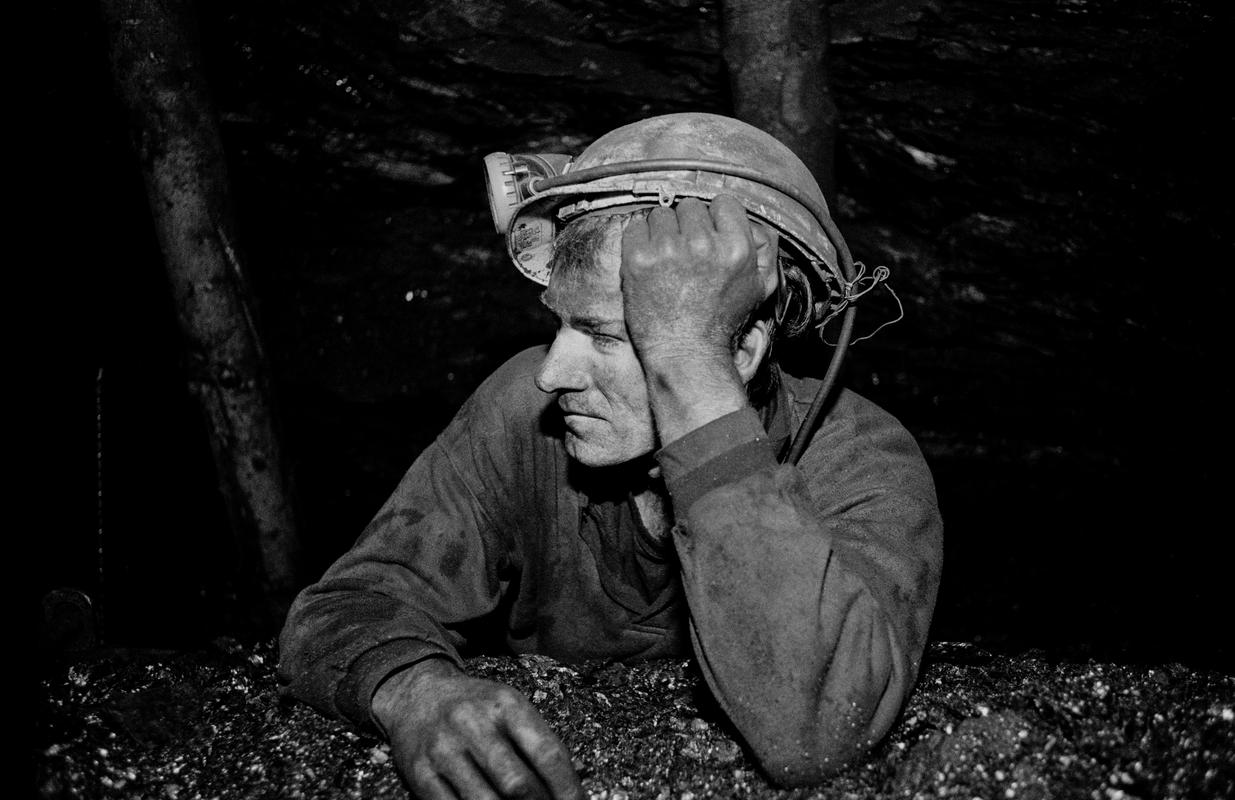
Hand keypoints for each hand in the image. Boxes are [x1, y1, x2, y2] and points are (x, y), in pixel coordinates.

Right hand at [372, 658, 582, 799]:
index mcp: (505, 704)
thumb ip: (540, 742)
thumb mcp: (511, 707)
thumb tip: (576, 781)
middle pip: (517, 785)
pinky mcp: (420, 772)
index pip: (547, 753)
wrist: (417, 694)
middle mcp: (473, 723)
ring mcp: (444, 749)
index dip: (568, 788)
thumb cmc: (476, 706)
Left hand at [619, 194, 776, 366]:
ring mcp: (668, 250)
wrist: (685, 353)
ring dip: (662, 233)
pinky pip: (635, 228)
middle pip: (690, 206)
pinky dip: (638, 241)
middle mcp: (703, 244)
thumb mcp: (759, 287)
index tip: (708, 236)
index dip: (715, 219)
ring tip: (667, 260)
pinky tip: (649, 262)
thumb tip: (753, 222)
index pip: (724, 202)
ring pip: (661, 215)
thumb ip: (765, 248)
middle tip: (686, 254)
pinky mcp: (639, 259)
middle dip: (687, 227)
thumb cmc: (721, 323)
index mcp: (736, 247)